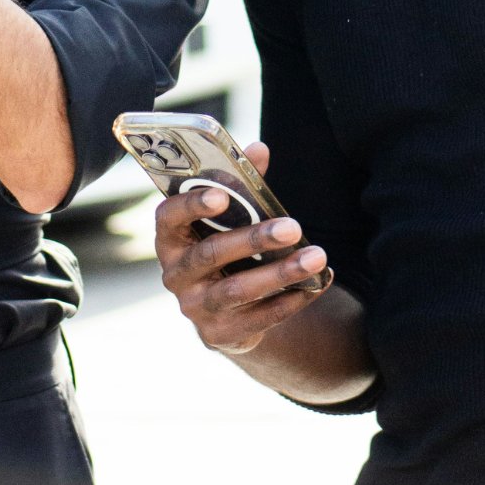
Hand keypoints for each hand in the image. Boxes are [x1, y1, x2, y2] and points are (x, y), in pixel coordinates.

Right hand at [156, 139, 330, 355]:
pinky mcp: (219, 334)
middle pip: (211, 254)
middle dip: (255, 239)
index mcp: (170, 238)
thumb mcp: (227, 216)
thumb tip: (258, 150)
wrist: (224, 310)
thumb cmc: (224, 244)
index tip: (222, 194)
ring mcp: (195, 308)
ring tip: (316, 257)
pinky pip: (258, 318)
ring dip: (281, 273)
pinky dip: (291, 301)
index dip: (191, 206)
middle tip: (293, 225)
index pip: (168, 218)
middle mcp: (175, 274)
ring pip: (238, 290)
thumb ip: (240, 183)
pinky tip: (316, 284)